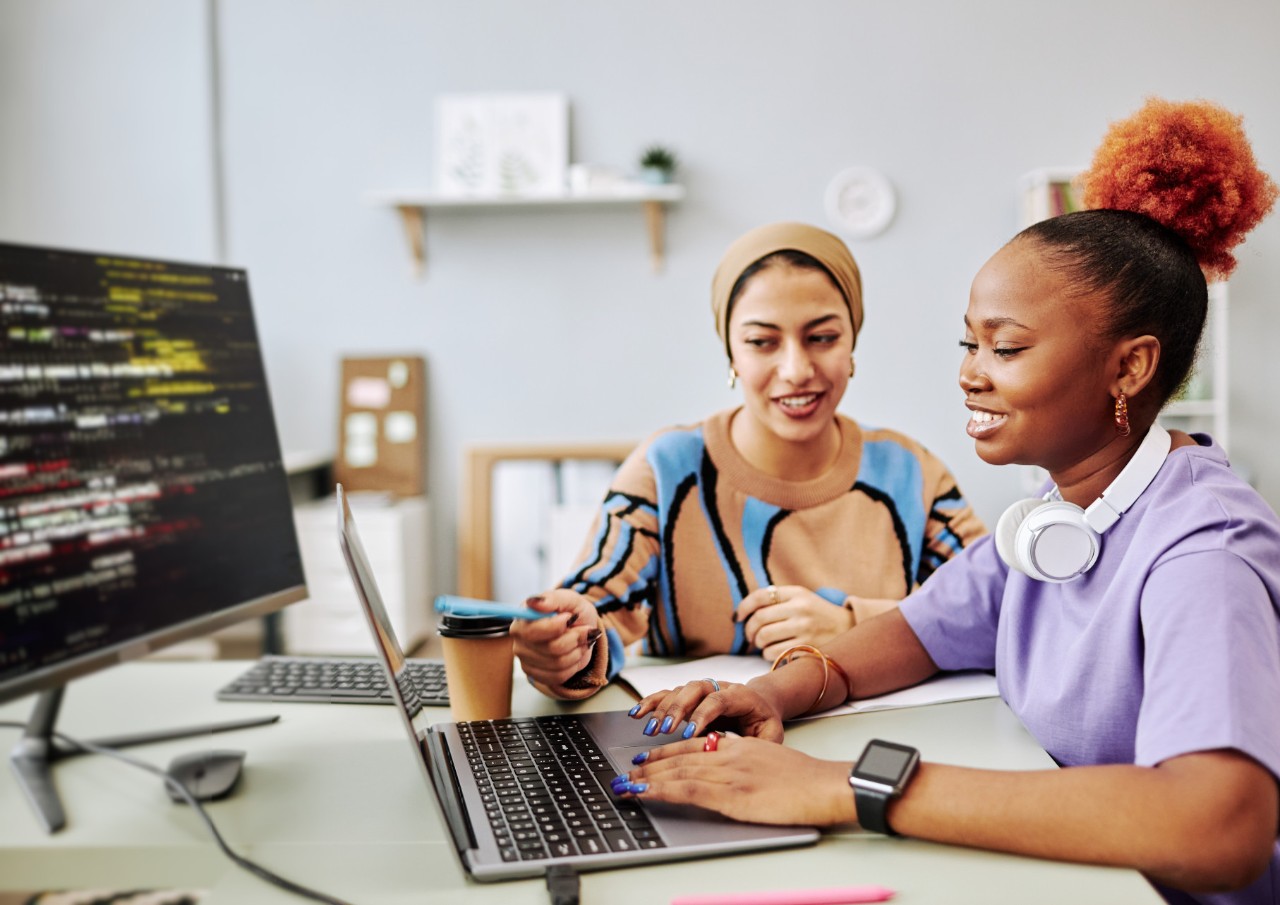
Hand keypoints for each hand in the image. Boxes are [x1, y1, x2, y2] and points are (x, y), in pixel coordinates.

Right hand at [510, 589, 599, 687]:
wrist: (581, 629)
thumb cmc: (572, 612)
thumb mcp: (569, 599)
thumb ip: (553, 599)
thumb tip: (534, 602)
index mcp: (523, 618)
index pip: (533, 631)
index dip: (556, 627)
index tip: (570, 618)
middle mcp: (519, 639)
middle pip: (551, 649)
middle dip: (574, 639)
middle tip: (583, 630)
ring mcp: (525, 659)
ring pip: (558, 664)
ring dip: (577, 651)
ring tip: (579, 641)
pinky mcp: (534, 674)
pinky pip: (559, 676)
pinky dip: (573, 666)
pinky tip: (573, 654)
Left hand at [617, 734, 855, 825]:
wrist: (826, 785)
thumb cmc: (807, 780)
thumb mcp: (772, 763)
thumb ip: (748, 764)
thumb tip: (733, 776)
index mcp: (740, 746)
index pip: (695, 745)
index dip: (667, 751)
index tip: (647, 758)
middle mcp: (729, 754)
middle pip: (680, 756)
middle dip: (649, 764)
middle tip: (626, 770)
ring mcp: (728, 773)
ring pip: (677, 771)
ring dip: (647, 778)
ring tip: (625, 783)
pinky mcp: (731, 794)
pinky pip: (687, 789)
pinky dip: (660, 790)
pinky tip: (644, 793)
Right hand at [627, 679, 784, 742]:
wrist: (762, 703)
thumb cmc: (765, 722)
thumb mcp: (771, 735)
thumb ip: (759, 743)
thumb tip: (737, 750)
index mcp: (740, 695)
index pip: (718, 700)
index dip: (702, 714)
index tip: (689, 733)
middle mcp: (718, 687)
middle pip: (693, 690)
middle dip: (676, 710)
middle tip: (663, 730)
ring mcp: (702, 690)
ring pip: (678, 692)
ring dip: (661, 709)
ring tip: (649, 729)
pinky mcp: (689, 697)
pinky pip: (666, 695)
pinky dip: (651, 703)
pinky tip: (637, 713)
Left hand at [736, 585, 854, 661]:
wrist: (848, 629)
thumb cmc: (817, 614)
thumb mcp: (802, 598)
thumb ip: (777, 600)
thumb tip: (743, 612)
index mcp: (797, 593)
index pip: (761, 596)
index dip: (744, 607)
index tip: (738, 616)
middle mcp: (800, 608)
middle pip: (759, 619)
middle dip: (749, 630)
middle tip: (750, 636)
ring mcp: (804, 628)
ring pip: (764, 637)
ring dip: (758, 643)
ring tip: (763, 644)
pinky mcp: (807, 647)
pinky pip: (774, 653)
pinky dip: (767, 654)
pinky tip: (773, 652)